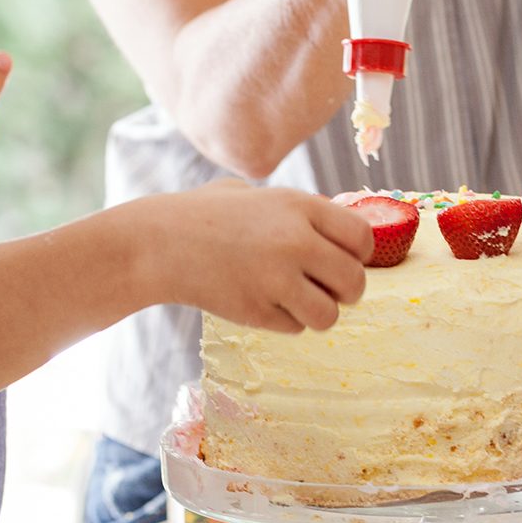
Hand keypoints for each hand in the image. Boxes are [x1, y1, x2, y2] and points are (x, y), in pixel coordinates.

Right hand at [145, 183, 371, 332]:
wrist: (158, 243)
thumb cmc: (206, 213)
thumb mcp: (256, 195)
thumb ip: (299, 211)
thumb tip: (339, 232)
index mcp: (299, 206)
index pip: (362, 237)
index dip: (359, 253)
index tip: (346, 258)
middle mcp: (295, 242)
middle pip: (355, 281)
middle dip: (346, 290)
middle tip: (328, 287)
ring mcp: (276, 279)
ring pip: (329, 314)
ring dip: (319, 311)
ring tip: (298, 299)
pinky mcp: (256, 311)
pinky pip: (295, 327)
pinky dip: (286, 321)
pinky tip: (263, 302)